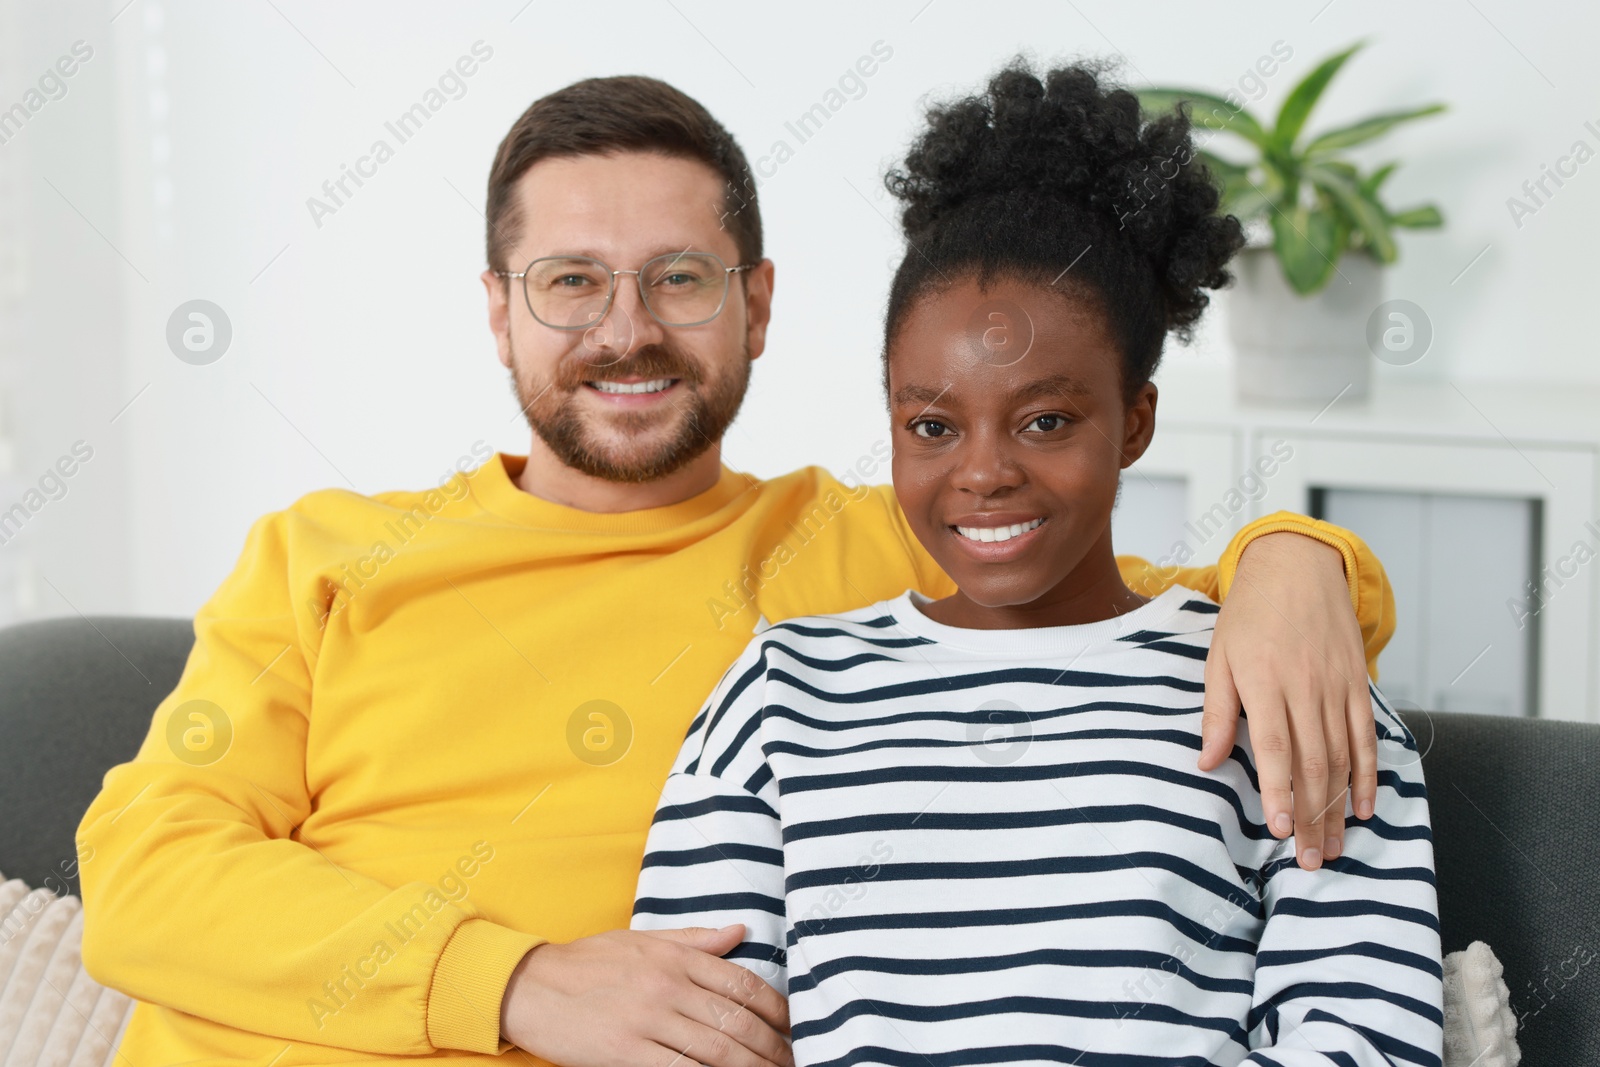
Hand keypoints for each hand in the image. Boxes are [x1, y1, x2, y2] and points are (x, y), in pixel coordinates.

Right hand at [499, 925, 791, 1066]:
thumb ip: (696, 939)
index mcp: (677, 957)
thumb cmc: (588, 962)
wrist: (531, 984)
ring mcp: (648, 1019)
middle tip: (792, 1063)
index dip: (777, 1011)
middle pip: (737, 1022)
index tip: (793, 1030)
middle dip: (772, 1049)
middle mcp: (669, 985)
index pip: (743, 985)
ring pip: (717, 1049)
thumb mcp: (643, 938)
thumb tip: (740, 930)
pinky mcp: (626, 1052)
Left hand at [1198, 532, 1377, 870]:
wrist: (1297, 567)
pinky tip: (1362, 807)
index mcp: (1265, 681)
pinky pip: (1366, 737)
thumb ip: (1218, 712)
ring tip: (1333, 847)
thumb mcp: (1220, 657)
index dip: (1278, 791)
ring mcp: (1337, 686)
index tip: (1278, 830)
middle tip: (1310, 860)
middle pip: (1313, 763)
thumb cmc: (1249, 615)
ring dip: (1337, 807)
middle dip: (1310, 816)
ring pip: (1342, 757)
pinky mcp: (1358, 684)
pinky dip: (1368, 775)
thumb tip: (1208, 763)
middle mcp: (1306, 687)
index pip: (1275, 748)